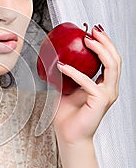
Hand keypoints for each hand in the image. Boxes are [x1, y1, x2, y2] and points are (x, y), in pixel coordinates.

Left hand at [53, 25, 121, 145]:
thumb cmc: (67, 116)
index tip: (92, 31)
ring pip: (111, 66)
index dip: (105, 44)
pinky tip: (62, 66)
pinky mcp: (100, 101)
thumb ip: (63, 74)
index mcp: (103, 85)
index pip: (110, 60)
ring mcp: (107, 95)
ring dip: (99, 50)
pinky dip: (75, 72)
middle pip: (115, 59)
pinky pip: (89, 82)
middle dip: (106, 42)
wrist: (68, 136)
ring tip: (86, 41)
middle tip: (92, 30)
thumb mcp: (64, 88)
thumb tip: (51, 57)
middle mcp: (109, 89)